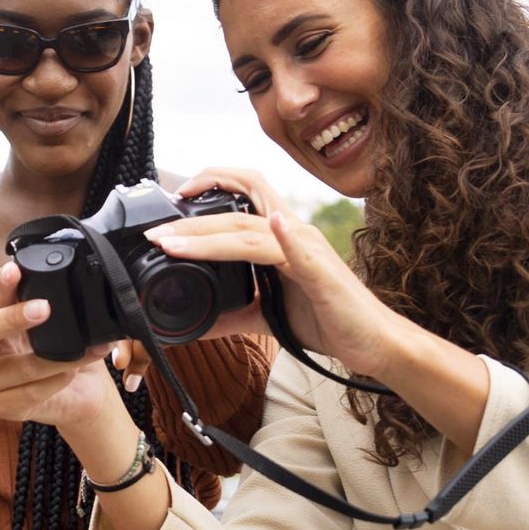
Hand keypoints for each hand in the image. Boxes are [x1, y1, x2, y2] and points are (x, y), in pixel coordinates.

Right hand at [0, 262, 119, 429]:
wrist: (83, 396)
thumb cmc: (67, 355)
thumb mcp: (64, 326)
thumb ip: (59, 304)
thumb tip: (73, 280)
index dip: (0, 284)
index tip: (14, 269)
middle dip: (11, 318)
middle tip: (44, 308)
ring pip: (18, 367)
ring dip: (56, 359)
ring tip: (83, 351)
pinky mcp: (0, 407)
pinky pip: (28, 393)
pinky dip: (55, 381)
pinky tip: (70, 374)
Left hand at [154, 169, 404, 376]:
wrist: (373, 344)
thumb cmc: (329, 320)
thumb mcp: (268, 317)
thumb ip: (233, 315)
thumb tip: (195, 324)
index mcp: (281, 238)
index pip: (244, 195)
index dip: (210, 185)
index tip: (173, 199)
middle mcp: (294, 234)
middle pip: (236, 213)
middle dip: (191, 220)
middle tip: (155, 233)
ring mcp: (309, 252)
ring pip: (252, 232)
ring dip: (209, 236)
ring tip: (173, 244)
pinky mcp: (323, 275)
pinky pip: (302, 251)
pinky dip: (286, 236)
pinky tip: (273, 223)